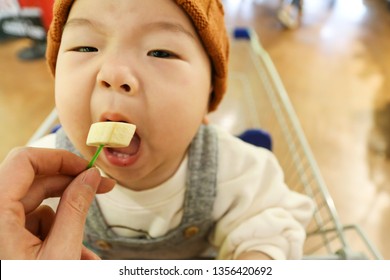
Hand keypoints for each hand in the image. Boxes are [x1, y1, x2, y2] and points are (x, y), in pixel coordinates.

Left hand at [0, 147, 114, 258]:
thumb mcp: (60, 251)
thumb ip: (76, 209)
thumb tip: (90, 177)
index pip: (24, 161)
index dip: (60, 159)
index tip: (86, 167)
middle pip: (35, 183)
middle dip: (72, 189)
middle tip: (101, 188)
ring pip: (37, 207)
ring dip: (66, 222)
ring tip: (85, 252)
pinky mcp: (4, 238)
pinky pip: (32, 225)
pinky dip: (55, 235)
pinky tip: (72, 256)